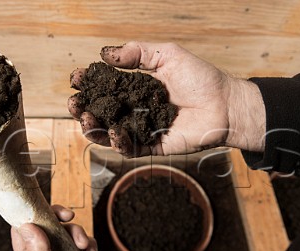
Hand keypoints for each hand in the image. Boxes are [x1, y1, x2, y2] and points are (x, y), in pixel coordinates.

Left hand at [11, 205, 105, 250]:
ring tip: (85, 247)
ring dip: (78, 233)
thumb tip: (26, 226)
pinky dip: (89, 243)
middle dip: (59, 218)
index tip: (44, 209)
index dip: (32, 215)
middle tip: (68, 217)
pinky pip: (83, 241)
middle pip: (47, 224)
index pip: (23, 229)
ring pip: (67, 231)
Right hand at [68, 41, 264, 156]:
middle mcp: (135, 109)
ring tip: (85, 120)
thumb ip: (137, 53)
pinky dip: (119, 143)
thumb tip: (104, 53)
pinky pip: (130, 148)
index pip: (104, 87)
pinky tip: (113, 134)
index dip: (89, 83)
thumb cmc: (201, 78)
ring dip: (93, 129)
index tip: (76, 78)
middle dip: (83, 109)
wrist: (225, 104)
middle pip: (101, 113)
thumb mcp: (167, 55)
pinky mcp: (152, 147)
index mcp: (135, 88)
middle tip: (74, 103)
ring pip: (110, 133)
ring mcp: (142, 129)